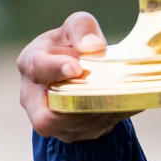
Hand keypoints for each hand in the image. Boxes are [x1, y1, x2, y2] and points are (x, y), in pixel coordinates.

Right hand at [16, 11, 137, 141]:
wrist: (76, 73)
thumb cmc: (71, 46)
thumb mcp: (75, 27)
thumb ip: (82, 29)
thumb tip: (93, 47)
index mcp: (31, 63)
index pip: (38, 68)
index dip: (56, 69)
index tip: (76, 68)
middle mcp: (32, 97)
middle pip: (47, 115)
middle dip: (76, 106)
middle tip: (104, 92)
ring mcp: (50, 120)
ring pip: (71, 127)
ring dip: (98, 112)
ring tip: (120, 95)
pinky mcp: (70, 133)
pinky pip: (91, 130)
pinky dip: (112, 117)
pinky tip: (129, 103)